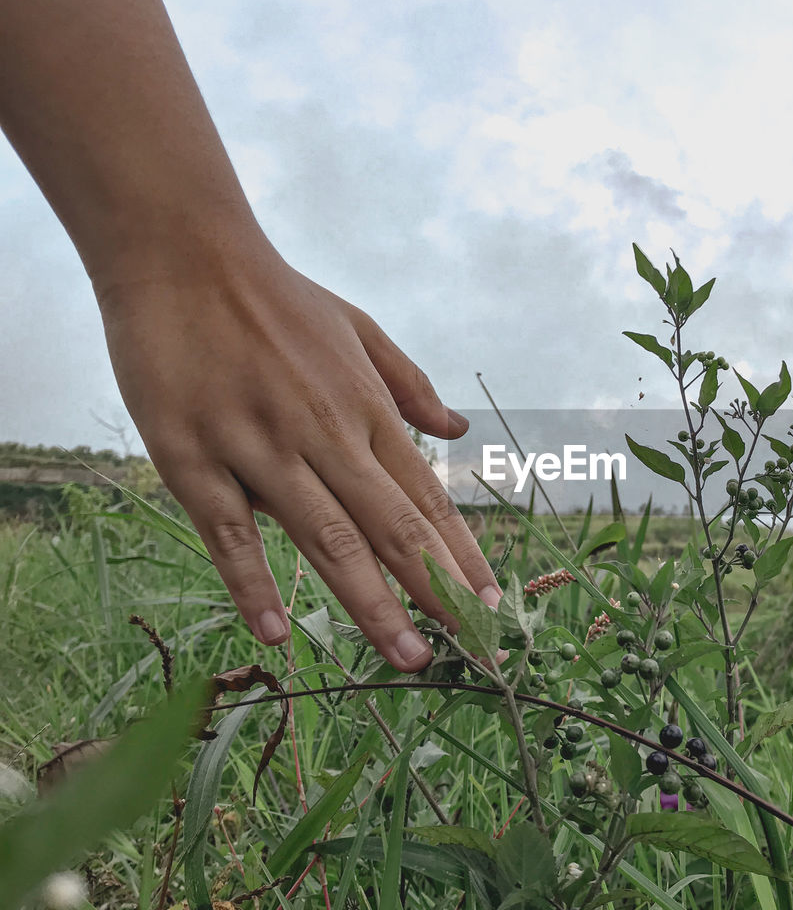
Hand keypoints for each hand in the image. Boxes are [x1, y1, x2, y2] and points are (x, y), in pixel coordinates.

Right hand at [97, 245, 500, 671]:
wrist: (183, 252)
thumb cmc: (276, 296)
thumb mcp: (359, 328)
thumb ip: (410, 384)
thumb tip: (459, 431)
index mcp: (365, 409)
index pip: (427, 498)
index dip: (462, 555)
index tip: (492, 603)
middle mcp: (324, 434)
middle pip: (392, 529)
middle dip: (436, 594)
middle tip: (473, 649)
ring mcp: (259, 448)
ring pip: (327, 540)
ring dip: (371, 604)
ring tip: (408, 657)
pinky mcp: (194, 458)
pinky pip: (230, 533)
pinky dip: (254, 584)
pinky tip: (278, 631)